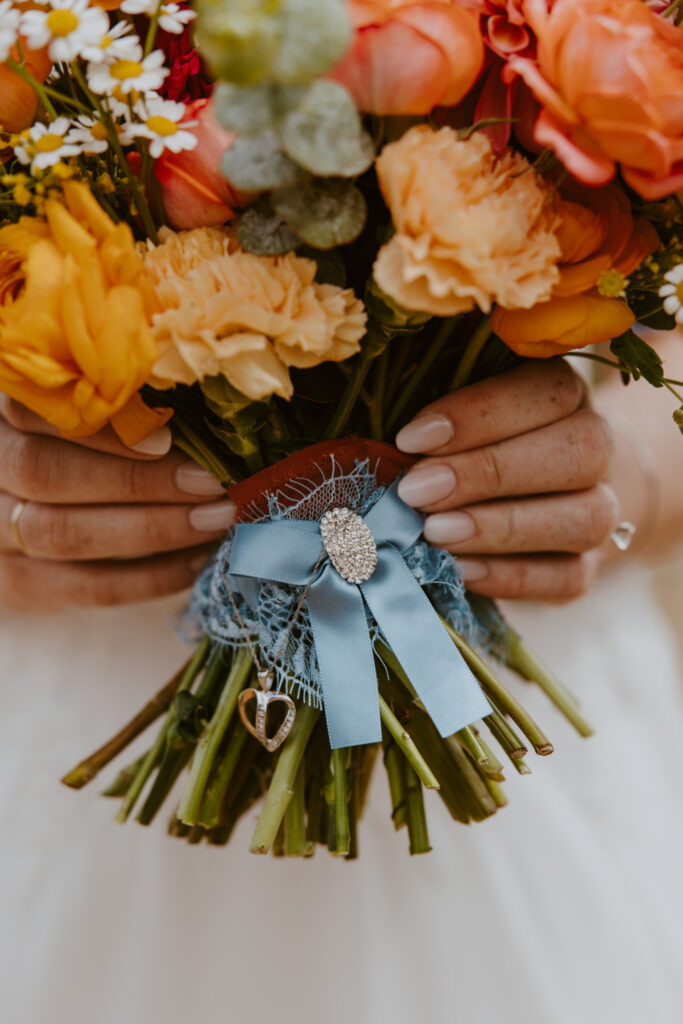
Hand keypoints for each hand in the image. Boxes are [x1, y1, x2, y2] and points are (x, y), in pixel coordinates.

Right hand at [0, 398, 235, 611]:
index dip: (99, 429)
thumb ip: (122, 411)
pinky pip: (84, 586)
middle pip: (45, 474)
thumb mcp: (88, 418)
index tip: (168, 438)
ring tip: (215, 519)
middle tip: (210, 482)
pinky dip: (147, 577)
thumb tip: (201, 416)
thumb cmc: (82, 447)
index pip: (32, 412)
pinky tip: (196, 561)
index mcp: (2, 418)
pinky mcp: (19, 582)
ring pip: (62, 533)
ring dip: (150, 529)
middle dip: (136, 481)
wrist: (35, 512)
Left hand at [395, 359, 618, 601]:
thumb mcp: (456, 417)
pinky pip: (568, 576)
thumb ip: (433, 428)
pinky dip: (512, 576)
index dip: (478, 414)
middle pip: (578, 452)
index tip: (410, 438)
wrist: (542, 489)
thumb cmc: (475, 440)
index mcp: (565, 393)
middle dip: (488, 473)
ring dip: (502, 527)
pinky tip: (461, 572)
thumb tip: (384, 456)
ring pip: (585, 517)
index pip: (545, 391)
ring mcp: (605, 508)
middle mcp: (599, 445)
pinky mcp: (587, 566)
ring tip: (435, 533)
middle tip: (416, 492)